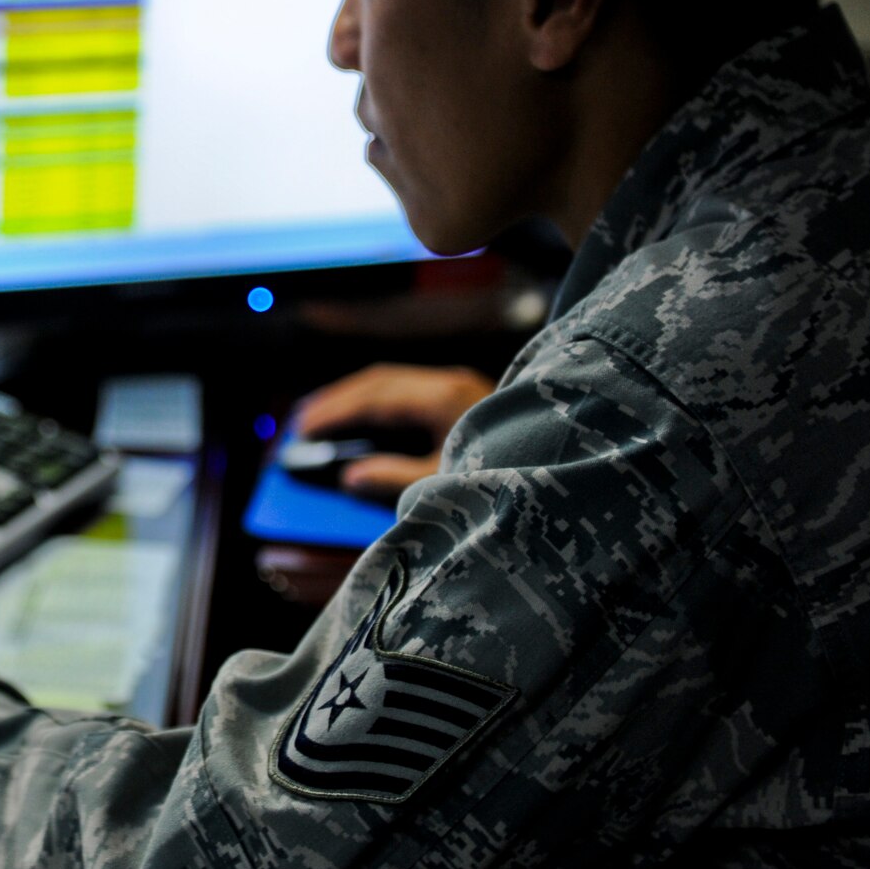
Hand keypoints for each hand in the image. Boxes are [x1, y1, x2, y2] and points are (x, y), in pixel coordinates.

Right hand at [293, 363, 493, 498]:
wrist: (567, 472)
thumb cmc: (507, 479)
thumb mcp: (443, 486)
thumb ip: (393, 479)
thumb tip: (350, 476)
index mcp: (444, 398)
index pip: (375, 397)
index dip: (334, 412)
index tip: (304, 429)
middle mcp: (451, 383)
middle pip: (379, 381)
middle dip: (338, 400)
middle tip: (302, 422)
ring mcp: (461, 388)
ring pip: (394, 382)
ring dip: (355, 398)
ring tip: (322, 419)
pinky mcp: (467, 399)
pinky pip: (410, 391)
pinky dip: (379, 404)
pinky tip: (363, 421)